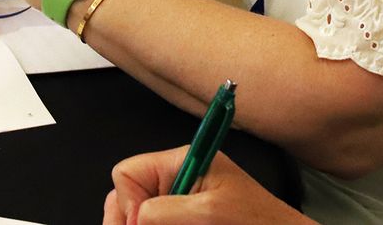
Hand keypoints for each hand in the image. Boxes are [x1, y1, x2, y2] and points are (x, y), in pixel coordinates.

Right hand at [102, 148, 314, 224]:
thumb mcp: (210, 212)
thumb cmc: (256, 220)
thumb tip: (135, 217)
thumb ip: (167, 210)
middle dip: (126, 219)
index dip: (126, 200)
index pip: (127, 172)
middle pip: (127, 196)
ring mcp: (178, 202)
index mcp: (179, 162)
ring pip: (139, 215)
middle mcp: (174, 179)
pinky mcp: (184, 219)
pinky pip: (156, 221)